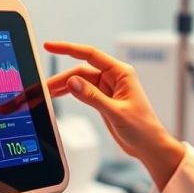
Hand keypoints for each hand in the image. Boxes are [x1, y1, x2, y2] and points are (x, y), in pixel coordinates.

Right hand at [42, 41, 183, 189]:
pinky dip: (70, 93)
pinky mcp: (104, 99)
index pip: (91, 54)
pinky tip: (58, 96)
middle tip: (43, 87)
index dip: (69, 48)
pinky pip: (83, 92)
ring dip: (63, 86)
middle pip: (81, 70)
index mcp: (121, 73)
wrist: (149, 146)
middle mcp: (114, 77)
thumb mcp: (116, 112)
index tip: (50, 46)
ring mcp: (108, 88)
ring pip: (80, 81)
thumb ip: (93, 97)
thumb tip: (73, 82)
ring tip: (46, 93)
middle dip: (61, 78)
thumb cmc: (143, 128)